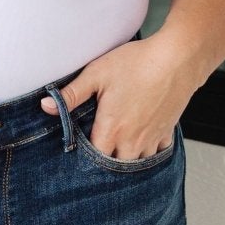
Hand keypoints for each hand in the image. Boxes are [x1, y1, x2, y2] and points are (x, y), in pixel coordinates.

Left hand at [39, 34, 191, 159]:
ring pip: (137, 163)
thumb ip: (71, 94)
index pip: (93, 159)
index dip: (85, 159)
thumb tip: (45, 106)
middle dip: (105, 164)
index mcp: (112, 129)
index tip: (78, 155)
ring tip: (117, 152)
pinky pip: (157, 153)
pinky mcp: (167, 131)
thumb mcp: (97, 73)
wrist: (178, 57)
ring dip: (127, 160)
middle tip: (97, 155)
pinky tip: (141, 145)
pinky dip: (148, 152)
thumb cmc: (137, 63)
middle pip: (115, 166)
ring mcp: (151, 138)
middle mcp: (132, 140)